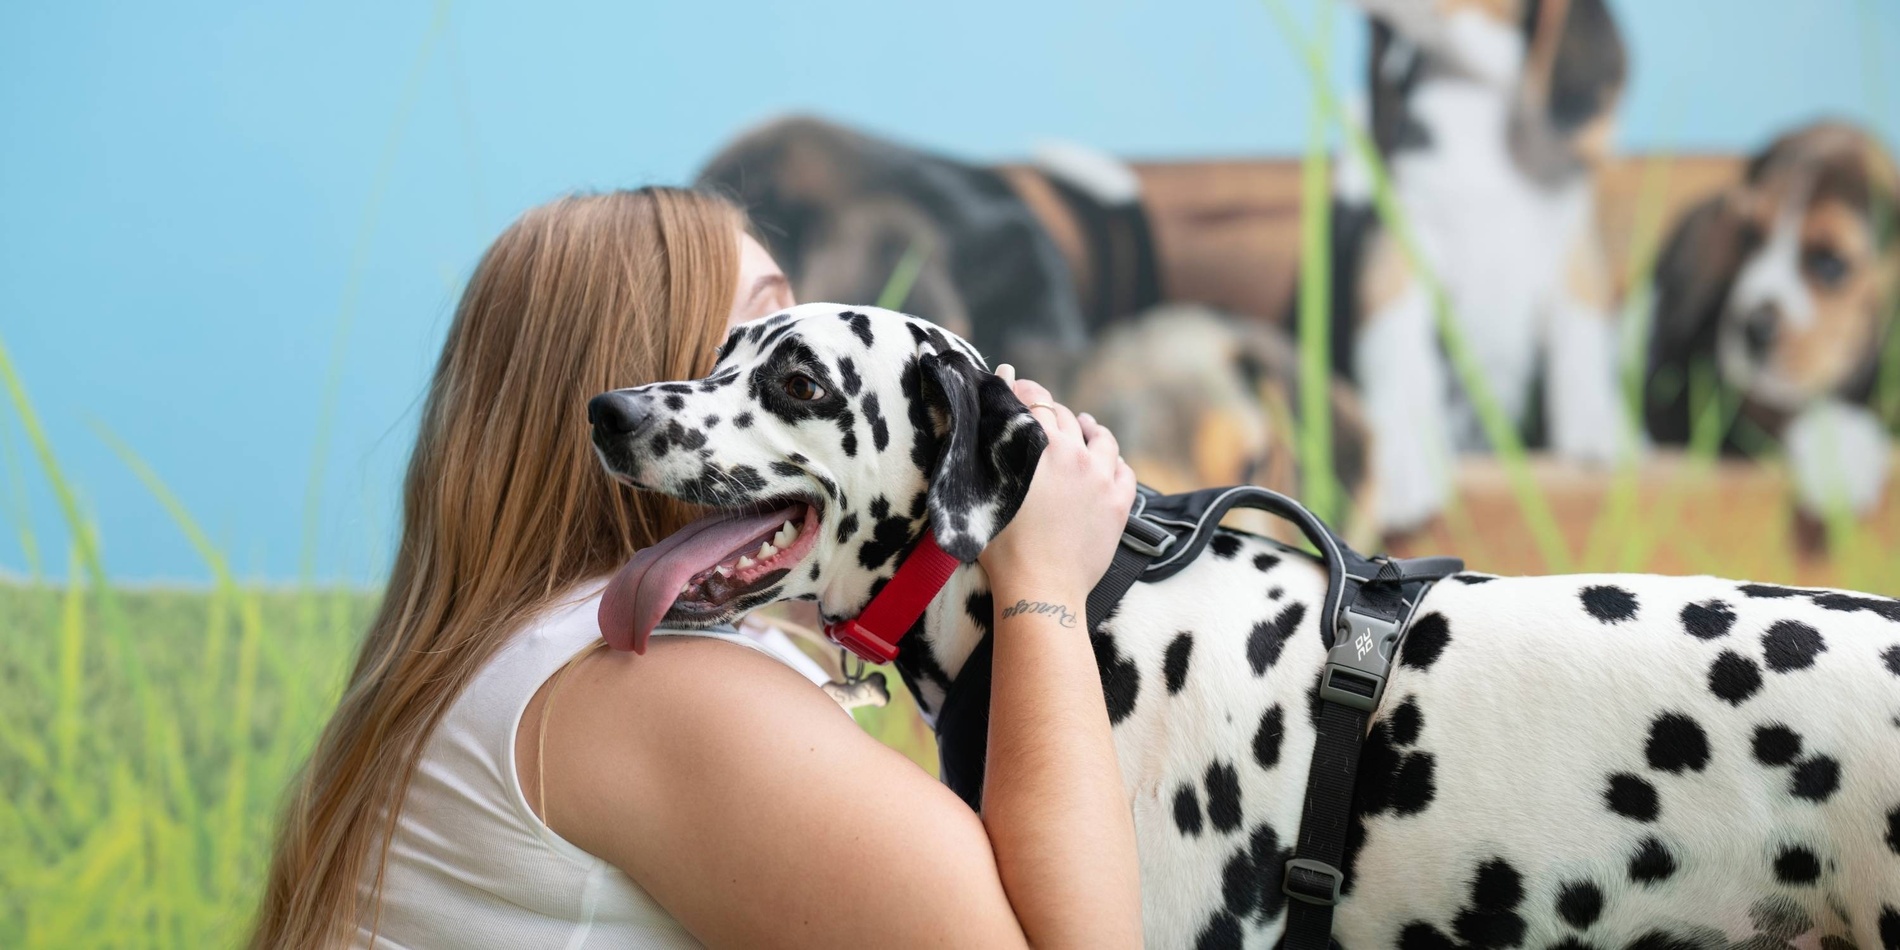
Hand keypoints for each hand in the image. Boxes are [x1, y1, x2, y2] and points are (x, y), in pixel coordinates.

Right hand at [978, 366, 1136, 598]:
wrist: (1041, 588)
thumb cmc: (1003, 547)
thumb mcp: (984, 490)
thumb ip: (986, 449)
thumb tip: (990, 416)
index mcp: (1040, 446)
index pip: (1034, 401)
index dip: (1023, 391)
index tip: (1017, 389)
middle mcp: (1075, 453)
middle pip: (1065, 416)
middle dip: (1050, 410)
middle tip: (1040, 412)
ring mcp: (1102, 477)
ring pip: (1102, 438)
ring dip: (1089, 429)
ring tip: (1084, 426)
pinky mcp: (1120, 503)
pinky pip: (1125, 470)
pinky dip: (1115, 462)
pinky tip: (1108, 464)